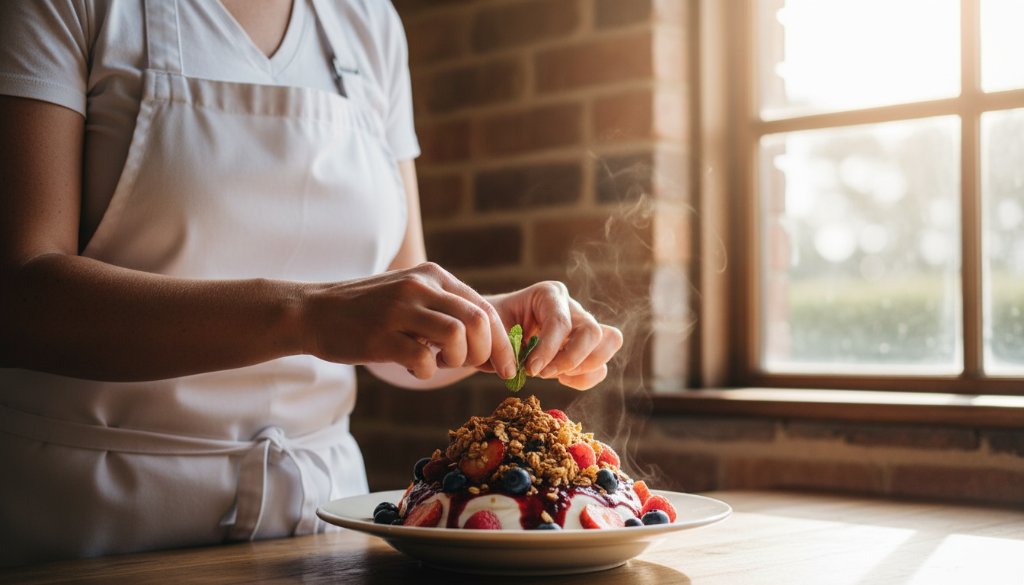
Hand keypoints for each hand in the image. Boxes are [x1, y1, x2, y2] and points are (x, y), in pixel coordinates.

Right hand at [301, 262, 517, 379]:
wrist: (314, 311)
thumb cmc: (369, 311)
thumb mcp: (411, 297)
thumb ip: (446, 312)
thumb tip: (491, 346)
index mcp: (433, 276)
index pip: (484, 308)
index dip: (502, 342)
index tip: (507, 368)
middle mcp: (419, 287)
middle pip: (478, 321)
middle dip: (486, 353)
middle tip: (470, 367)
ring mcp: (399, 310)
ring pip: (456, 337)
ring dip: (456, 361)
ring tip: (439, 363)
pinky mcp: (380, 336)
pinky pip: (423, 360)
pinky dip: (426, 372)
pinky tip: (413, 367)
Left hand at [487, 281, 622, 389]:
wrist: (492, 332)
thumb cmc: (491, 326)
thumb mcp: (490, 329)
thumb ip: (504, 345)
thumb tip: (521, 369)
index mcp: (548, 294)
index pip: (560, 321)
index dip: (548, 349)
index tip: (530, 369)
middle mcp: (572, 308)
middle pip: (593, 331)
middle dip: (571, 359)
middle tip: (543, 373)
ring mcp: (582, 327)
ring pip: (610, 342)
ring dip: (583, 367)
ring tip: (554, 374)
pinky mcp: (587, 349)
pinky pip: (601, 367)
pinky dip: (584, 379)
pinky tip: (560, 379)